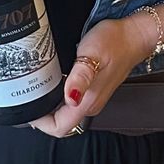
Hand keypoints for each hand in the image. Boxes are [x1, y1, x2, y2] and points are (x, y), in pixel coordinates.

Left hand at [28, 12, 157, 138]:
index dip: (41, 123)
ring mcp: (93, 98)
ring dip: (50, 104)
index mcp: (88, 102)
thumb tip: (70, 98)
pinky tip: (54, 80)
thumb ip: (80, 78)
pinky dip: (58, 95)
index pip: (60, 128)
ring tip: (38, 86)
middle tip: (28, 94)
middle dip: (42, 114)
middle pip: (60, 123)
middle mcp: (90, 104)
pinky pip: (71, 101)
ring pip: (65, 112)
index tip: (29, 107)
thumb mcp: (91, 54)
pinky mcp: (94, 89)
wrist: (135, 35)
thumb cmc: (114, 41)